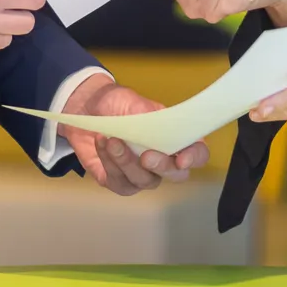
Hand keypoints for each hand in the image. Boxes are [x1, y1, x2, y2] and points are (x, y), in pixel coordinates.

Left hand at [58, 74, 210, 195]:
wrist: (88, 108)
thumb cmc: (118, 104)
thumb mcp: (137, 103)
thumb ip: (153, 118)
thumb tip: (164, 130)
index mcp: (176, 138)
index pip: (197, 154)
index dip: (194, 158)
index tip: (182, 158)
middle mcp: (163, 160)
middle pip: (175, 175)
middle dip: (161, 166)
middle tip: (145, 155)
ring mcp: (142, 174)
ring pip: (143, 180)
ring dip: (126, 161)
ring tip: (112, 139)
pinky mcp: (119, 181)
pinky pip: (119, 182)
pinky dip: (109, 163)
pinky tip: (102, 144)